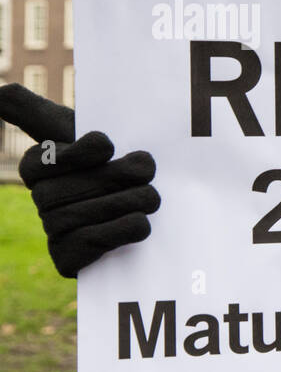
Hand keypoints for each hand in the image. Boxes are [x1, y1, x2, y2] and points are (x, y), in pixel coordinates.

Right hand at [0, 84, 158, 277]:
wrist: (156, 201)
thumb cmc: (114, 159)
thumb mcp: (77, 128)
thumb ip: (32, 110)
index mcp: (38, 167)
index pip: (38, 162)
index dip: (75, 153)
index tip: (108, 144)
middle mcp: (41, 201)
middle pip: (65, 192)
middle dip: (114, 179)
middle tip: (147, 174)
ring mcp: (54, 232)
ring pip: (79, 218)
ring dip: (126, 203)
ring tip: (151, 198)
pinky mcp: (70, 260)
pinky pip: (85, 247)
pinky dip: (118, 233)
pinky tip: (140, 225)